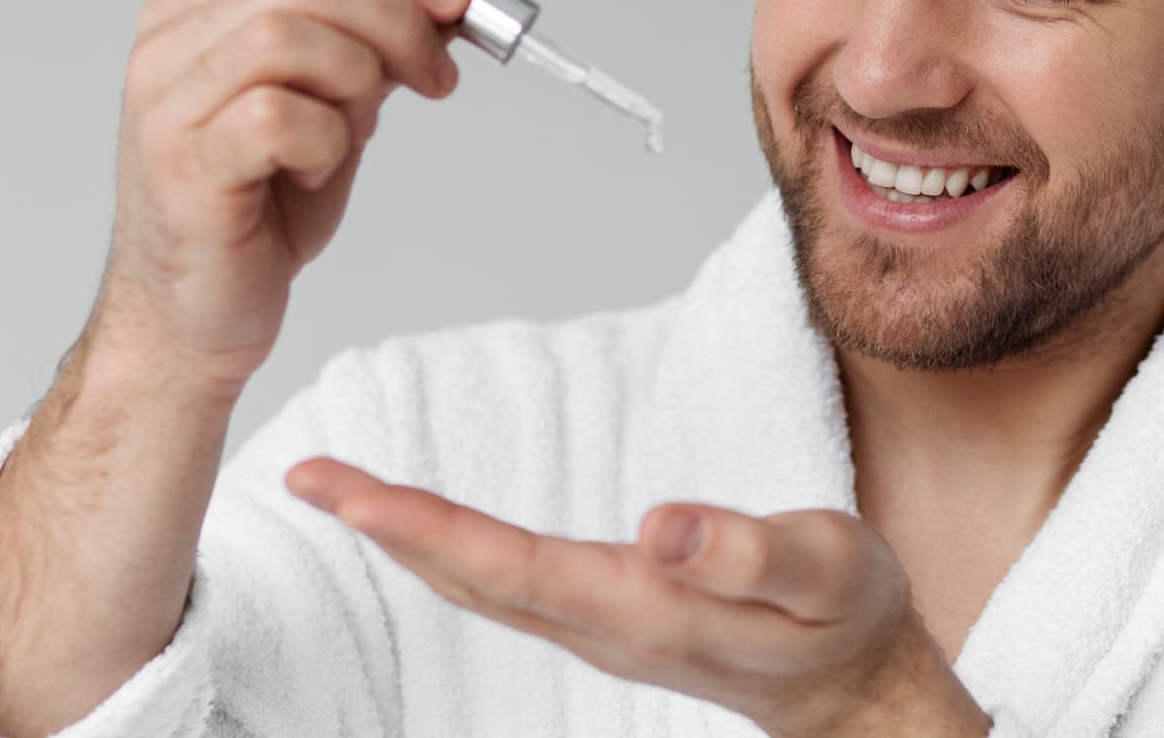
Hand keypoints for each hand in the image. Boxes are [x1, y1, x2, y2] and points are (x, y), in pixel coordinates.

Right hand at [89, 0, 477, 394]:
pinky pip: (276, 118)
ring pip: (288, 36)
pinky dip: (324, 142)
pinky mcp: (182, 166)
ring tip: (353, 134)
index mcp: (198, 13)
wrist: (197, 315)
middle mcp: (169, 46)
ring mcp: (167, 105)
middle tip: (437, 77)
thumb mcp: (335, 107)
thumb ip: (374, 47)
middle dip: (398, 21)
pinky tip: (311, 173)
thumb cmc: (260, 212)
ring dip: (357, 82)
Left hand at [285, 460, 992, 737]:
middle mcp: (603, 626)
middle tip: (305, 472)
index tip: (341, 488)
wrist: (858, 690)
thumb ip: (749, 554)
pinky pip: (507, 585)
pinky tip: (426, 528)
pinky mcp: (609, 618)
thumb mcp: (825, 573)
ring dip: (406, 537)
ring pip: (481, 585)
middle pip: (471, 578)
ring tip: (342, 490)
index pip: (507, 565)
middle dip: (382, 525)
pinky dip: (451, 549)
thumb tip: (659, 528)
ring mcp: (601, 629)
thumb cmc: (846, 620)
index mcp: (642, 611)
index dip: (418, 525)